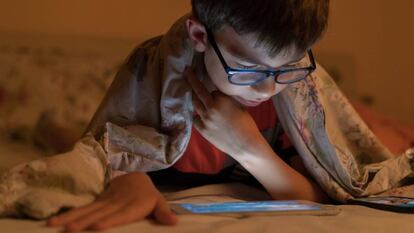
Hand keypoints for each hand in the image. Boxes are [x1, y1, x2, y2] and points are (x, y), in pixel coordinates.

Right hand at [46, 172, 176, 231]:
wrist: (136, 178)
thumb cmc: (148, 195)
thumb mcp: (159, 202)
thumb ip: (164, 212)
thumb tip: (174, 222)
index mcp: (133, 205)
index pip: (120, 214)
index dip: (110, 220)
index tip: (98, 226)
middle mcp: (116, 203)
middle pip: (99, 213)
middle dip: (84, 221)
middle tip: (69, 230)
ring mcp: (104, 201)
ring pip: (87, 210)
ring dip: (71, 218)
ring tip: (55, 226)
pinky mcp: (97, 201)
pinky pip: (83, 208)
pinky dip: (69, 214)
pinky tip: (55, 221)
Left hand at [184, 67, 263, 161]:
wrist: (245, 145)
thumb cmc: (247, 125)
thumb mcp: (240, 106)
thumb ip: (228, 99)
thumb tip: (221, 95)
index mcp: (222, 99)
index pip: (213, 89)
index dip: (214, 90)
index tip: (211, 84)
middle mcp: (211, 107)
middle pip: (198, 91)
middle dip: (191, 79)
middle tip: (186, 71)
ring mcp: (205, 119)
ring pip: (195, 103)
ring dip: (193, 96)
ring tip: (189, 90)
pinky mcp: (202, 130)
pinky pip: (195, 118)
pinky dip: (197, 115)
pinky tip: (200, 115)